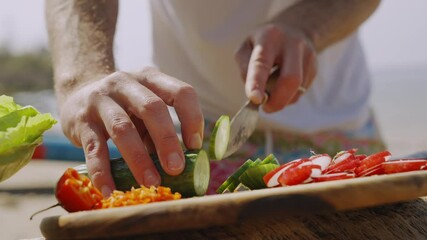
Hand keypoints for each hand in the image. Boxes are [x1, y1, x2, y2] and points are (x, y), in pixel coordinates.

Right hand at [59, 67, 203, 196]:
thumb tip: (183, 166)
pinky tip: (110, 190)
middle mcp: (126, 83)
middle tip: (176, 168)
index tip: (195, 147)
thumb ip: (160, 131)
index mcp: (151, 79)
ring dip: (139, 159)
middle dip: (167, 140)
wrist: (77, 95)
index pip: (181, 92)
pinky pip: (94, 149)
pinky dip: (102, 172)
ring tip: (151, 182)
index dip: (192, 119)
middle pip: (152, 108)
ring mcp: (100, 100)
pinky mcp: (81, 121)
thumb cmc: (124, 108)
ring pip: (122, 129)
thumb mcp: (144, 110)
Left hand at [235, 24, 316, 112]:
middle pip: (290, 79)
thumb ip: (244, 67)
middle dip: (278, 101)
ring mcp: (308, 56)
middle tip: (266, 108)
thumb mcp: (247, 46)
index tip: (255, 99)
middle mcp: (293, 44)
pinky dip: (288, 95)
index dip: (258, 83)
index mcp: (270, 37)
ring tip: (272, 90)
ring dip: (282, 99)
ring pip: (297, 90)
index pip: (262, 63)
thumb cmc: (264, 42)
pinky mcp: (314, 68)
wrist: (295, 28)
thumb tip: (254, 92)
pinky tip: (282, 85)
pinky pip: (301, 91)